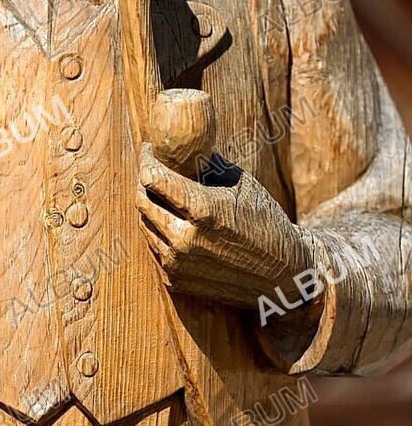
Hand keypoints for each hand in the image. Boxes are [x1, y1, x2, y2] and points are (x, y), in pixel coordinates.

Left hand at [136, 144, 314, 310]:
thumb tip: (179, 144)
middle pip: (142, 200)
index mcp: (203, 209)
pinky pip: (155, 246)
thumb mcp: (242, 184)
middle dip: (145, 181)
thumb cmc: (265, 222)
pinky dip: (160, 230)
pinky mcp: (177, 281)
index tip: (150, 149)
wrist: (283, 276)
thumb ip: (206, 165)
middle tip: (154, 169)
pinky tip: (176, 221)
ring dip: (151, 206)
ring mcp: (178, 264)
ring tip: (166, 194)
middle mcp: (185, 239)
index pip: (152, 178)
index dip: (148, 159)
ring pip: (145, 224)